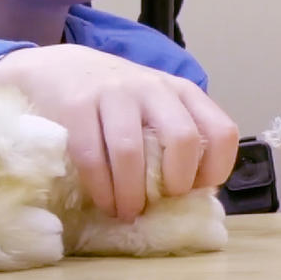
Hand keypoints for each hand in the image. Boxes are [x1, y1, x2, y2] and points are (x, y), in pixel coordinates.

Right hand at [0, 45, 238, 220]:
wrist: (59, 68)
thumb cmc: (117, 100)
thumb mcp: (156, 106)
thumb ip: (176, 136)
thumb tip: (196, 195)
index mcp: (182, 92)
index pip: (221, 131)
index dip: (216, 169)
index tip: (197, 192)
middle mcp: (154, 88)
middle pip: (183, 139)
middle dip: (176, 182)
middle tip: (161, 202)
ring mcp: (114, 93)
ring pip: (132, 152)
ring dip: (131, 194)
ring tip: (127, 212)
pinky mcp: (77, 106)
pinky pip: (92, 157)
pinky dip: (101, 189)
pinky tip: (104, 202)